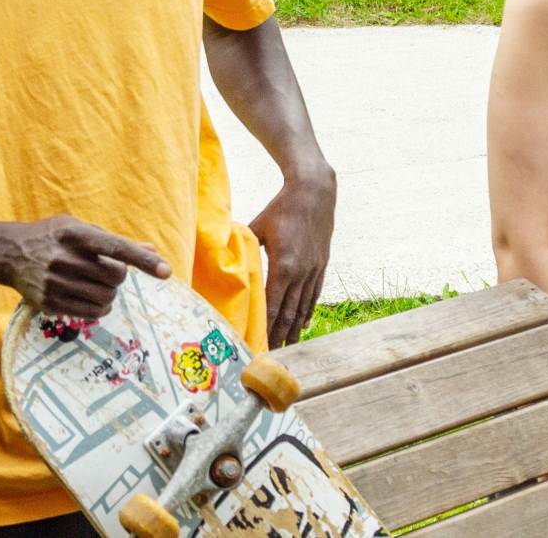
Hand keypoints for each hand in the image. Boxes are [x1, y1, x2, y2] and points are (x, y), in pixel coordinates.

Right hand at [0, 216, 170, 319]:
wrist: (9, 253)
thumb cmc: (53, 237)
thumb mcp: (79, 229)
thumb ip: (114, 240)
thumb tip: (152, 248)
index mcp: (73, 234)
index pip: (116, 247)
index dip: (142, 259)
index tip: (166, 271)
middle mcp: (63, 258)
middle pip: (115, 276)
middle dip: (119, 276)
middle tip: (108, 272)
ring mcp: (55, 282)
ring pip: (105, 297)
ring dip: (110, 294)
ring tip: (98, 285)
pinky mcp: (49, 302)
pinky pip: (91, 313)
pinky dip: (100, 308)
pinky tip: (93, 299)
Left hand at [248, 163, 336, 347]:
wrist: (314, 193)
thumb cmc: (281, 207)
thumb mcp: (258, 226)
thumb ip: (244, 246)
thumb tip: (225, 259)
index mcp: (283, 264)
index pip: (273, 304)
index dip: (266, 326)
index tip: (259, 342)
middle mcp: (301, 272)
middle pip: (289, 312)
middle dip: (280, 336)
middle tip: (272, 356)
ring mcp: (314, 270)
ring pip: (304, 307)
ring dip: (295, 329)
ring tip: (289, 348)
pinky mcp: (321, 265)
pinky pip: (314, 295)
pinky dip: (308, 313)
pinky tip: (304, 325)